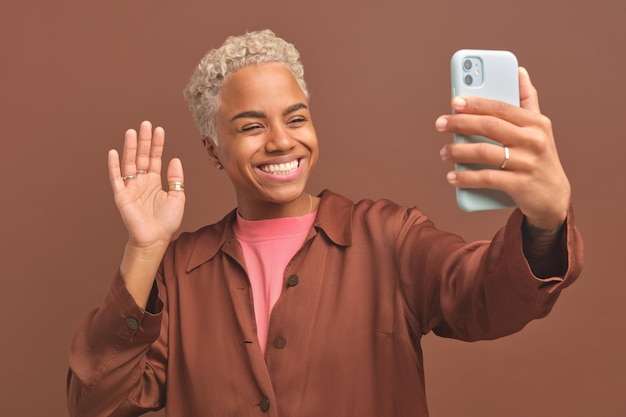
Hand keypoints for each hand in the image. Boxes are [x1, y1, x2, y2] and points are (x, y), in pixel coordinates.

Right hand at [108, 121, 184, 248]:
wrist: (155, 239)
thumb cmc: (166, 221)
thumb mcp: (177, 197)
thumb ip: (176, 178)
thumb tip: (174, 159)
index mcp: (154, 181)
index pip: (154, 158)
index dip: (157, 144)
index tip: (159, 129)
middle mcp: (141, 182)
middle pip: (141, 156)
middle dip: (143, 140)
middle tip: (145, 124)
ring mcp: (130, 188)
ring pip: (129, 163)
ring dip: (130, 148)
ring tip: (132, 132)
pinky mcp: (121, 196)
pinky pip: (116, 178)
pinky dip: (114, 166)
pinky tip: (114, 152)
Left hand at [435, 67, 569, 229]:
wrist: (553, 197)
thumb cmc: (539, 157)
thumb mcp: (539, 128)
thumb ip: (527, 100)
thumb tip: (519, 71)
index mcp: (536, 123)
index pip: (500, 108)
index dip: (475, 103)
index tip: (454, 102)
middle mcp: (533, 141)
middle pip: (489, 127)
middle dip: (460, 123)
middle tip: (440, 124)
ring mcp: (527, 163)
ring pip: (484, 152)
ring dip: (458, 152)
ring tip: (444, 152)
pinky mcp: (520, 185)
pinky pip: (486, 178)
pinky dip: (466, 177)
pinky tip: (452, 176)